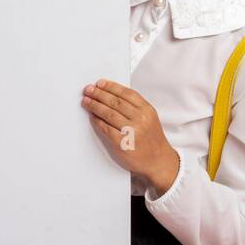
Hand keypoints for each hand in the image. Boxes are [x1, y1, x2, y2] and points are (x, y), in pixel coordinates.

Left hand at [81, 78, 179, 192]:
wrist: (158, 161)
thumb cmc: (151, 139)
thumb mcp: (150, 118)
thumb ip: (135, 107)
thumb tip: (112, 95)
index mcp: (147, 110)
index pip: (126, 93)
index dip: (111, 87)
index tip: (100, 83)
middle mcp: (140, 119)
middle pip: (115, 102)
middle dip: (99, 94)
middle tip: (88, 90)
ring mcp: (131, 131)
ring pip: (108, 113)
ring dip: (95, 105)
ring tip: (86, 101)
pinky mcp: (121, 143)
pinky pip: (105, 128)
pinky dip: (97, 121)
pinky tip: (92, 116)